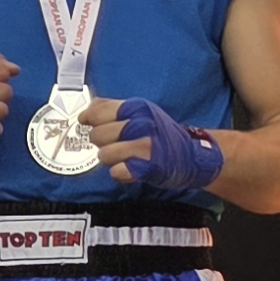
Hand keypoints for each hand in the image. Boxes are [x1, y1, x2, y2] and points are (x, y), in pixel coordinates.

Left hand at [96, 99, 223, 195]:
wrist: (194, 155)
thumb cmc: (163, 134)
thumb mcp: (142, 112)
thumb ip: (115, 107)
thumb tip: (88, 107)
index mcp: (137, 108)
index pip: (99, 111)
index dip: (89, 118)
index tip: (86, 122)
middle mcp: (141, 124)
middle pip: (98, 135)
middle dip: (101, 143)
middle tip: (113, 144)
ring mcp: (145, 146)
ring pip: (105, 155)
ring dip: (110, 160)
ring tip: (123, 158)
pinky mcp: (149, 168)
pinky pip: (117, 172)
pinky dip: (120, 173)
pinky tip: (130, 168)